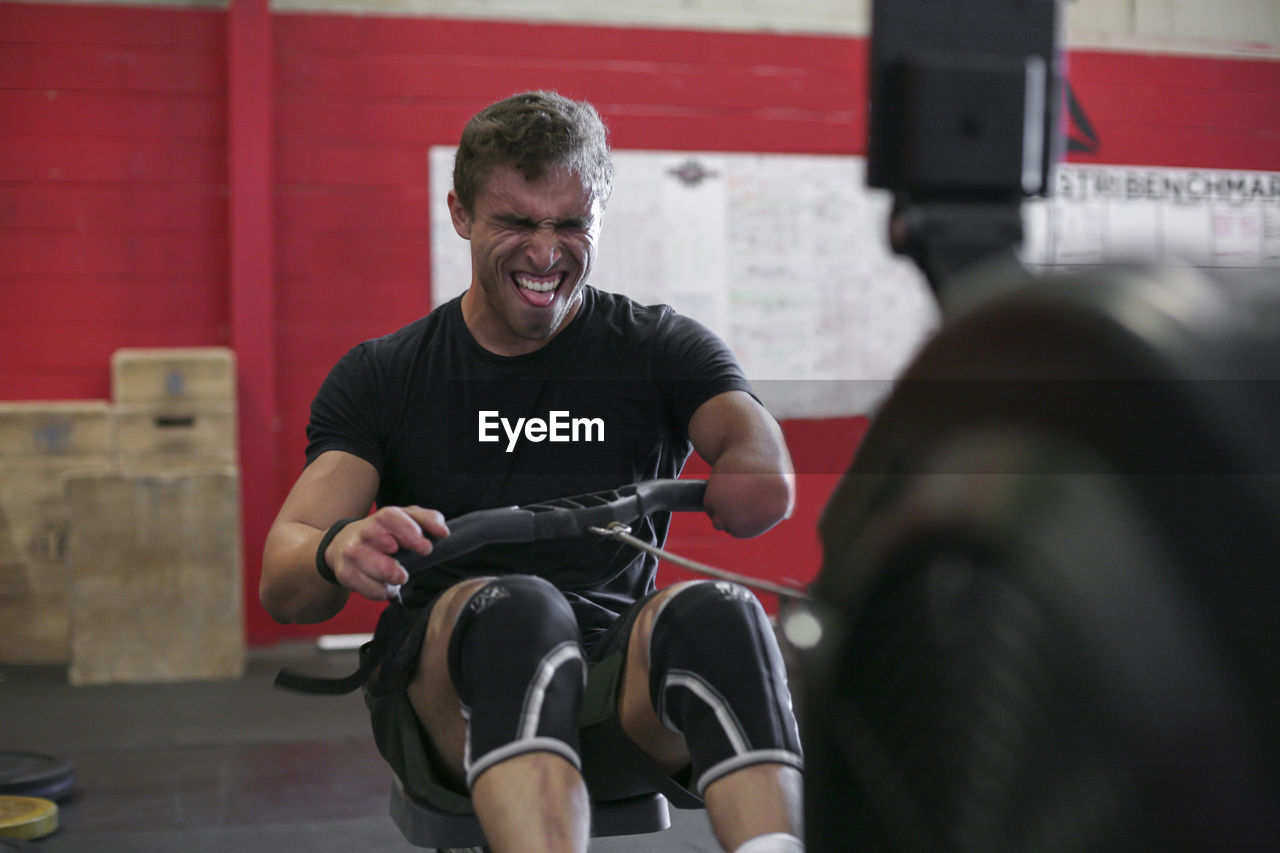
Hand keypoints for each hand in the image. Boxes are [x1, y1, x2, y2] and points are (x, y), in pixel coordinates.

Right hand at [324, 506, 448, 600]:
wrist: (344, 543)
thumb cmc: (385, 532)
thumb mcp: (408, 520)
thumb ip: (429, 520)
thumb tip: (443, 532)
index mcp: (383, 517)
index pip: (392, 517)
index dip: (409, 531)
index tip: (426, 548)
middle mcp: (364, 532)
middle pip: (378, 540)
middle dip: (394, 559)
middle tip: (405, 573)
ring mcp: (351, 552)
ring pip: (368, 565)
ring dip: (387, 576)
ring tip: (399, 577)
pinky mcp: (345, 572)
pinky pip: (363, 586)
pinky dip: (379, 591)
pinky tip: (386, 587)